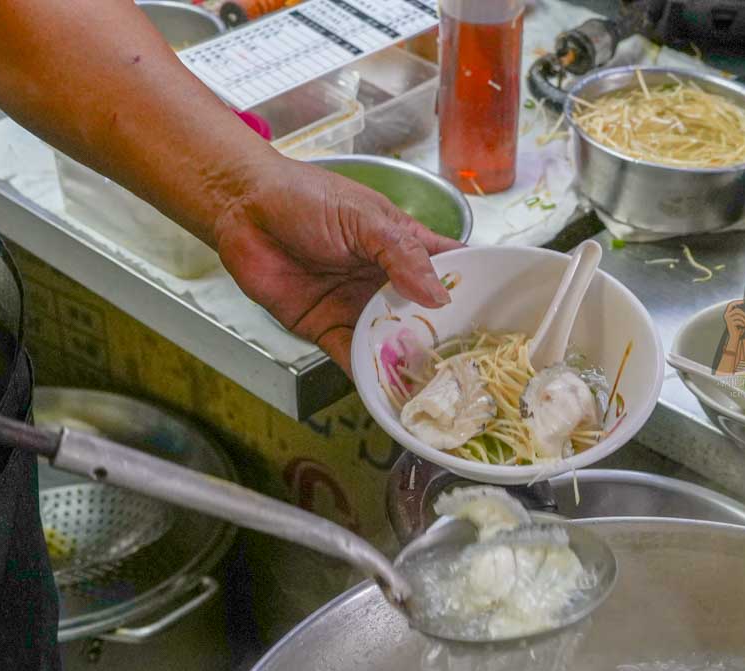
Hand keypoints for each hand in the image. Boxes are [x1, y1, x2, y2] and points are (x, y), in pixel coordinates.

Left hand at [212, 154, 461, 374]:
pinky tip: (389, 397)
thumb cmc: (305, 199)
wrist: (242, 210)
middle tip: (474, 368)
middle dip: (447, 340)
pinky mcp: (328, 330)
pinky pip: (353, 359)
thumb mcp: (364, 218)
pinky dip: (369, 378)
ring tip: (439, 391)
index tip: (501, 317)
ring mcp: (359, 308)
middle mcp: (387, 281)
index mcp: (405, 246)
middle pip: (426, 317)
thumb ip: (402, 254)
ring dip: (411, 365)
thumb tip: (437, 296)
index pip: (451, 269)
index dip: (475, 290)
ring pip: (393, 344)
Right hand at [723, 301, 744, 341]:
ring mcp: (728, 320)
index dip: (737, 302)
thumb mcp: (739, 318)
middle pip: (736, 309)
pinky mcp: (731, 324)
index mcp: (727, 313)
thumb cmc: (738, 327)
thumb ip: (740, 312)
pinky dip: (743, 323)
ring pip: (738, 315)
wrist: (735, 336)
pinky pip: (739, 321)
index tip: (743, 301)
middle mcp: (726, 315)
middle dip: (743, 313)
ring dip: (744, 319)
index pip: (731, 304)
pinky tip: (744, 326)